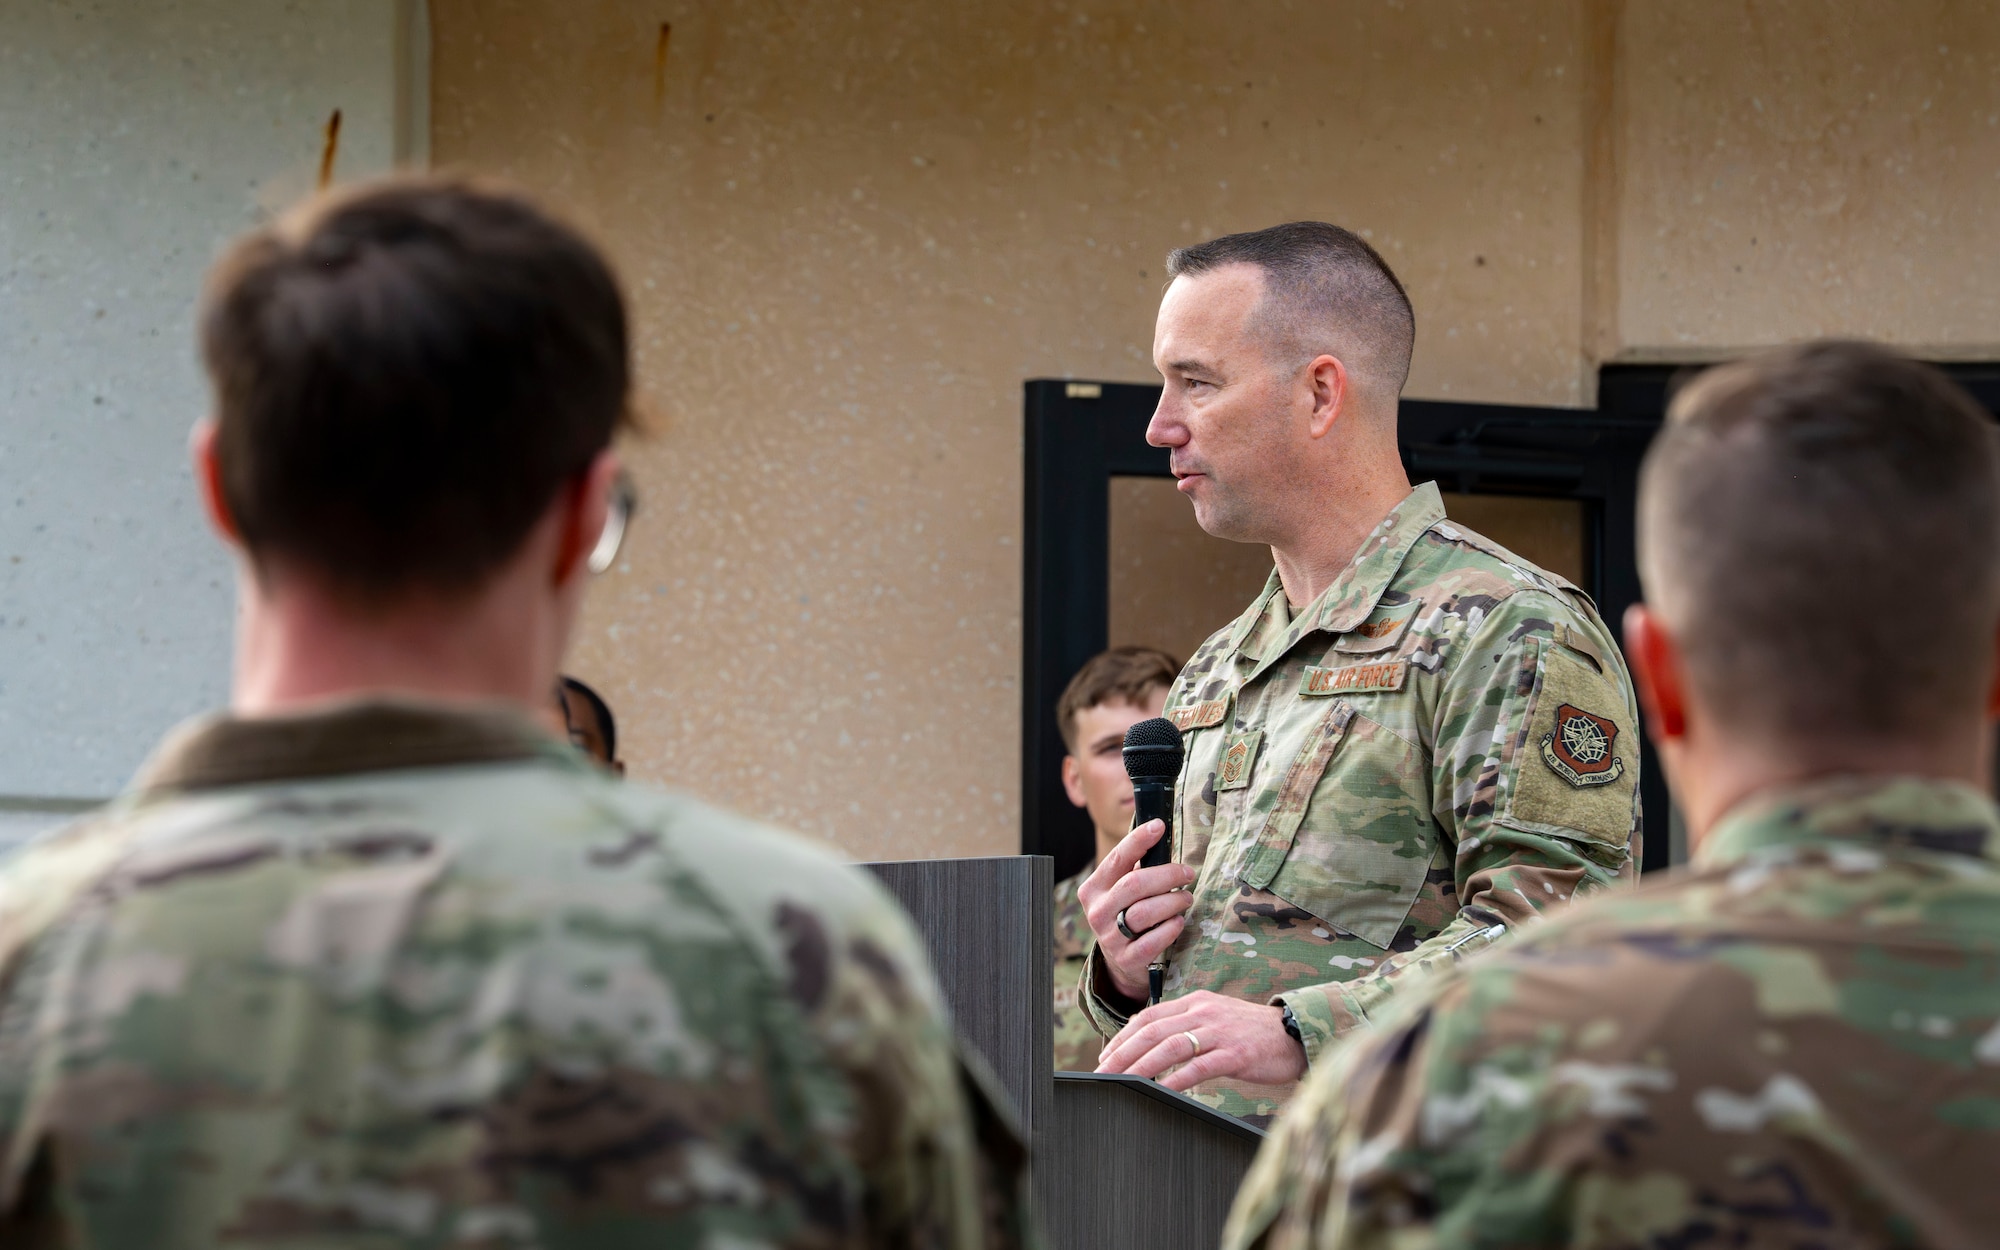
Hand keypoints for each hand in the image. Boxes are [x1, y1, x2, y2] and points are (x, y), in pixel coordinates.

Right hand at [1077, 820, 1196, 1001]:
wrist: (1121, 962)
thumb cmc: (1127, 914)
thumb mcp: (1122, 891)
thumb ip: (1136, 869)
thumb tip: (1161, 834)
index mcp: (1094, 889)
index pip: (1117, 859)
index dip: (1138, 840)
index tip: (1159, 826)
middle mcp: (1097, 912)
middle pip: (1135, 884)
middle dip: (1167, 874)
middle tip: (1188, 873)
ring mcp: (1110, 938)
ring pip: (1145, 911)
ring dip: (1173, 901)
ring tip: (1186, 897)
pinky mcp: (1127, 959)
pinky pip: (1153, 940)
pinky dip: (1170, 928)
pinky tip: (1178, 921)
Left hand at [1095, 991, 1307, 1091]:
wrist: (1294, 1035)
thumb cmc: (1252, 1032)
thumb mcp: (1216, 1018)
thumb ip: (1186, 1026)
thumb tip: (1151, 1045)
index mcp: (1196, 1001)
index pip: (1149, 1016)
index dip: (1123, 1036)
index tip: (1106, 1055)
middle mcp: (1204, 1012)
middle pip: (1153, 1031)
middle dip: (1122, 1052)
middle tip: (1103, 1072)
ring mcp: (1220, 1032)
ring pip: (1170, 1047)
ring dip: (1141, 1065)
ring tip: (1122, 1081)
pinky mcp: (1235, 1054)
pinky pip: (1198, 1067)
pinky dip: (1175, 1079)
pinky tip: (1159, 1090)